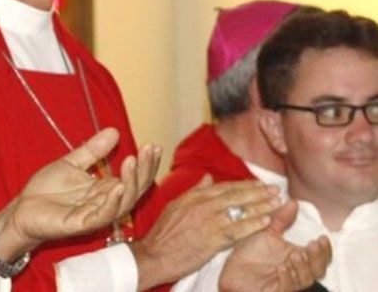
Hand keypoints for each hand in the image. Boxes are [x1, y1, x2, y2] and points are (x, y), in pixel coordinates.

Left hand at [0, 128, 161, 260]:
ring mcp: (94, 215)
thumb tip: (114, 131)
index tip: (153, 144)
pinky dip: (112, 203)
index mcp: (104, 189)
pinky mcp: (80, 224)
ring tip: (133, 161)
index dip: (145, 163)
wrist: (22, 208)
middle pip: (134, 189)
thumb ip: (93, 151)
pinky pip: (102, 216)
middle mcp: (104, 202)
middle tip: (150, 149)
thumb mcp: (71, 163)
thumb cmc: (46, 191)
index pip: (133, 178)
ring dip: (131, 183)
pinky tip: (118, 186)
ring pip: (123, 203)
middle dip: (145, 170)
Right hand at [132, 177, 282, 289]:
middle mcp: (202, 206)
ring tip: (276, 203)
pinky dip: (253, 225)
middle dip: (258, 192)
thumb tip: (207, 177)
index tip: (259, 184)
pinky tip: (266, 222)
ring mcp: (208, 222)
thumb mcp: (174, 205)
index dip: (244, 185)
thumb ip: (193, 191)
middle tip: (275, 190)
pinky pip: (238, 230)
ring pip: (240, 211)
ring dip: (261, 206)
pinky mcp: (212, 240)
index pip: (224, 187)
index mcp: (193, 196)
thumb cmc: (162, 233)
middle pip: (236, 196)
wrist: (154, 255)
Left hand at [219, 201, 331, 291]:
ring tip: (297, 255)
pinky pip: (287, 286)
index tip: (321, 237)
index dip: (324, 249)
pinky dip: (287, 277)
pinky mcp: (276, 291)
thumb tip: (292, 201)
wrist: (230, 272)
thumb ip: (280, 219)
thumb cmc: (249, 254)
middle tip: (313, 245)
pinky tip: (283, 267)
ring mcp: (287, 282)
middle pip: (318, 269)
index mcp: (297, 256)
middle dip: (318, 257)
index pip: (320, 255)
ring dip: (303, 266)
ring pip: (305, 278)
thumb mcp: (265, 233)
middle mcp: (296, 271)